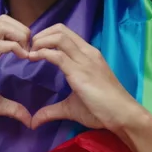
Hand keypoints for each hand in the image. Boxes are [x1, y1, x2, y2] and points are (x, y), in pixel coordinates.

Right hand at [0, 15, 31, 127]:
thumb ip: (12, 108)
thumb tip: (28, 119)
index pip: (3, 26)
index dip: (20, 34)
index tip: (29, 53)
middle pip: (5, 19)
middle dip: (23, 31)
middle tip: (30, 51)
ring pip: (3, 25)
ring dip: (21, 36)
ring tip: (27, 54)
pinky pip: (1, 43)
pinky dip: (17, 47)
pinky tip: (23, 59)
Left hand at [28, 25, 149, 133]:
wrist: (123, 115)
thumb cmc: (102, 110)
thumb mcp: (72, 108)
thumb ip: (52, 111)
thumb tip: (34, 122)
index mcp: (88, 55)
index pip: (65, 34)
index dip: (46, 36)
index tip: (33, 48)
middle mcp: (87, 53)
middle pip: (60, 29)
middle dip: (40, 34)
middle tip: (28, 48)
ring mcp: (85, 60)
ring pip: (59, 37)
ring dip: (40, 41)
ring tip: (29, 52)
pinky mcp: (80, 71)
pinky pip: (58, 55)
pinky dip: (42, 53)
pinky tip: (33, 58)